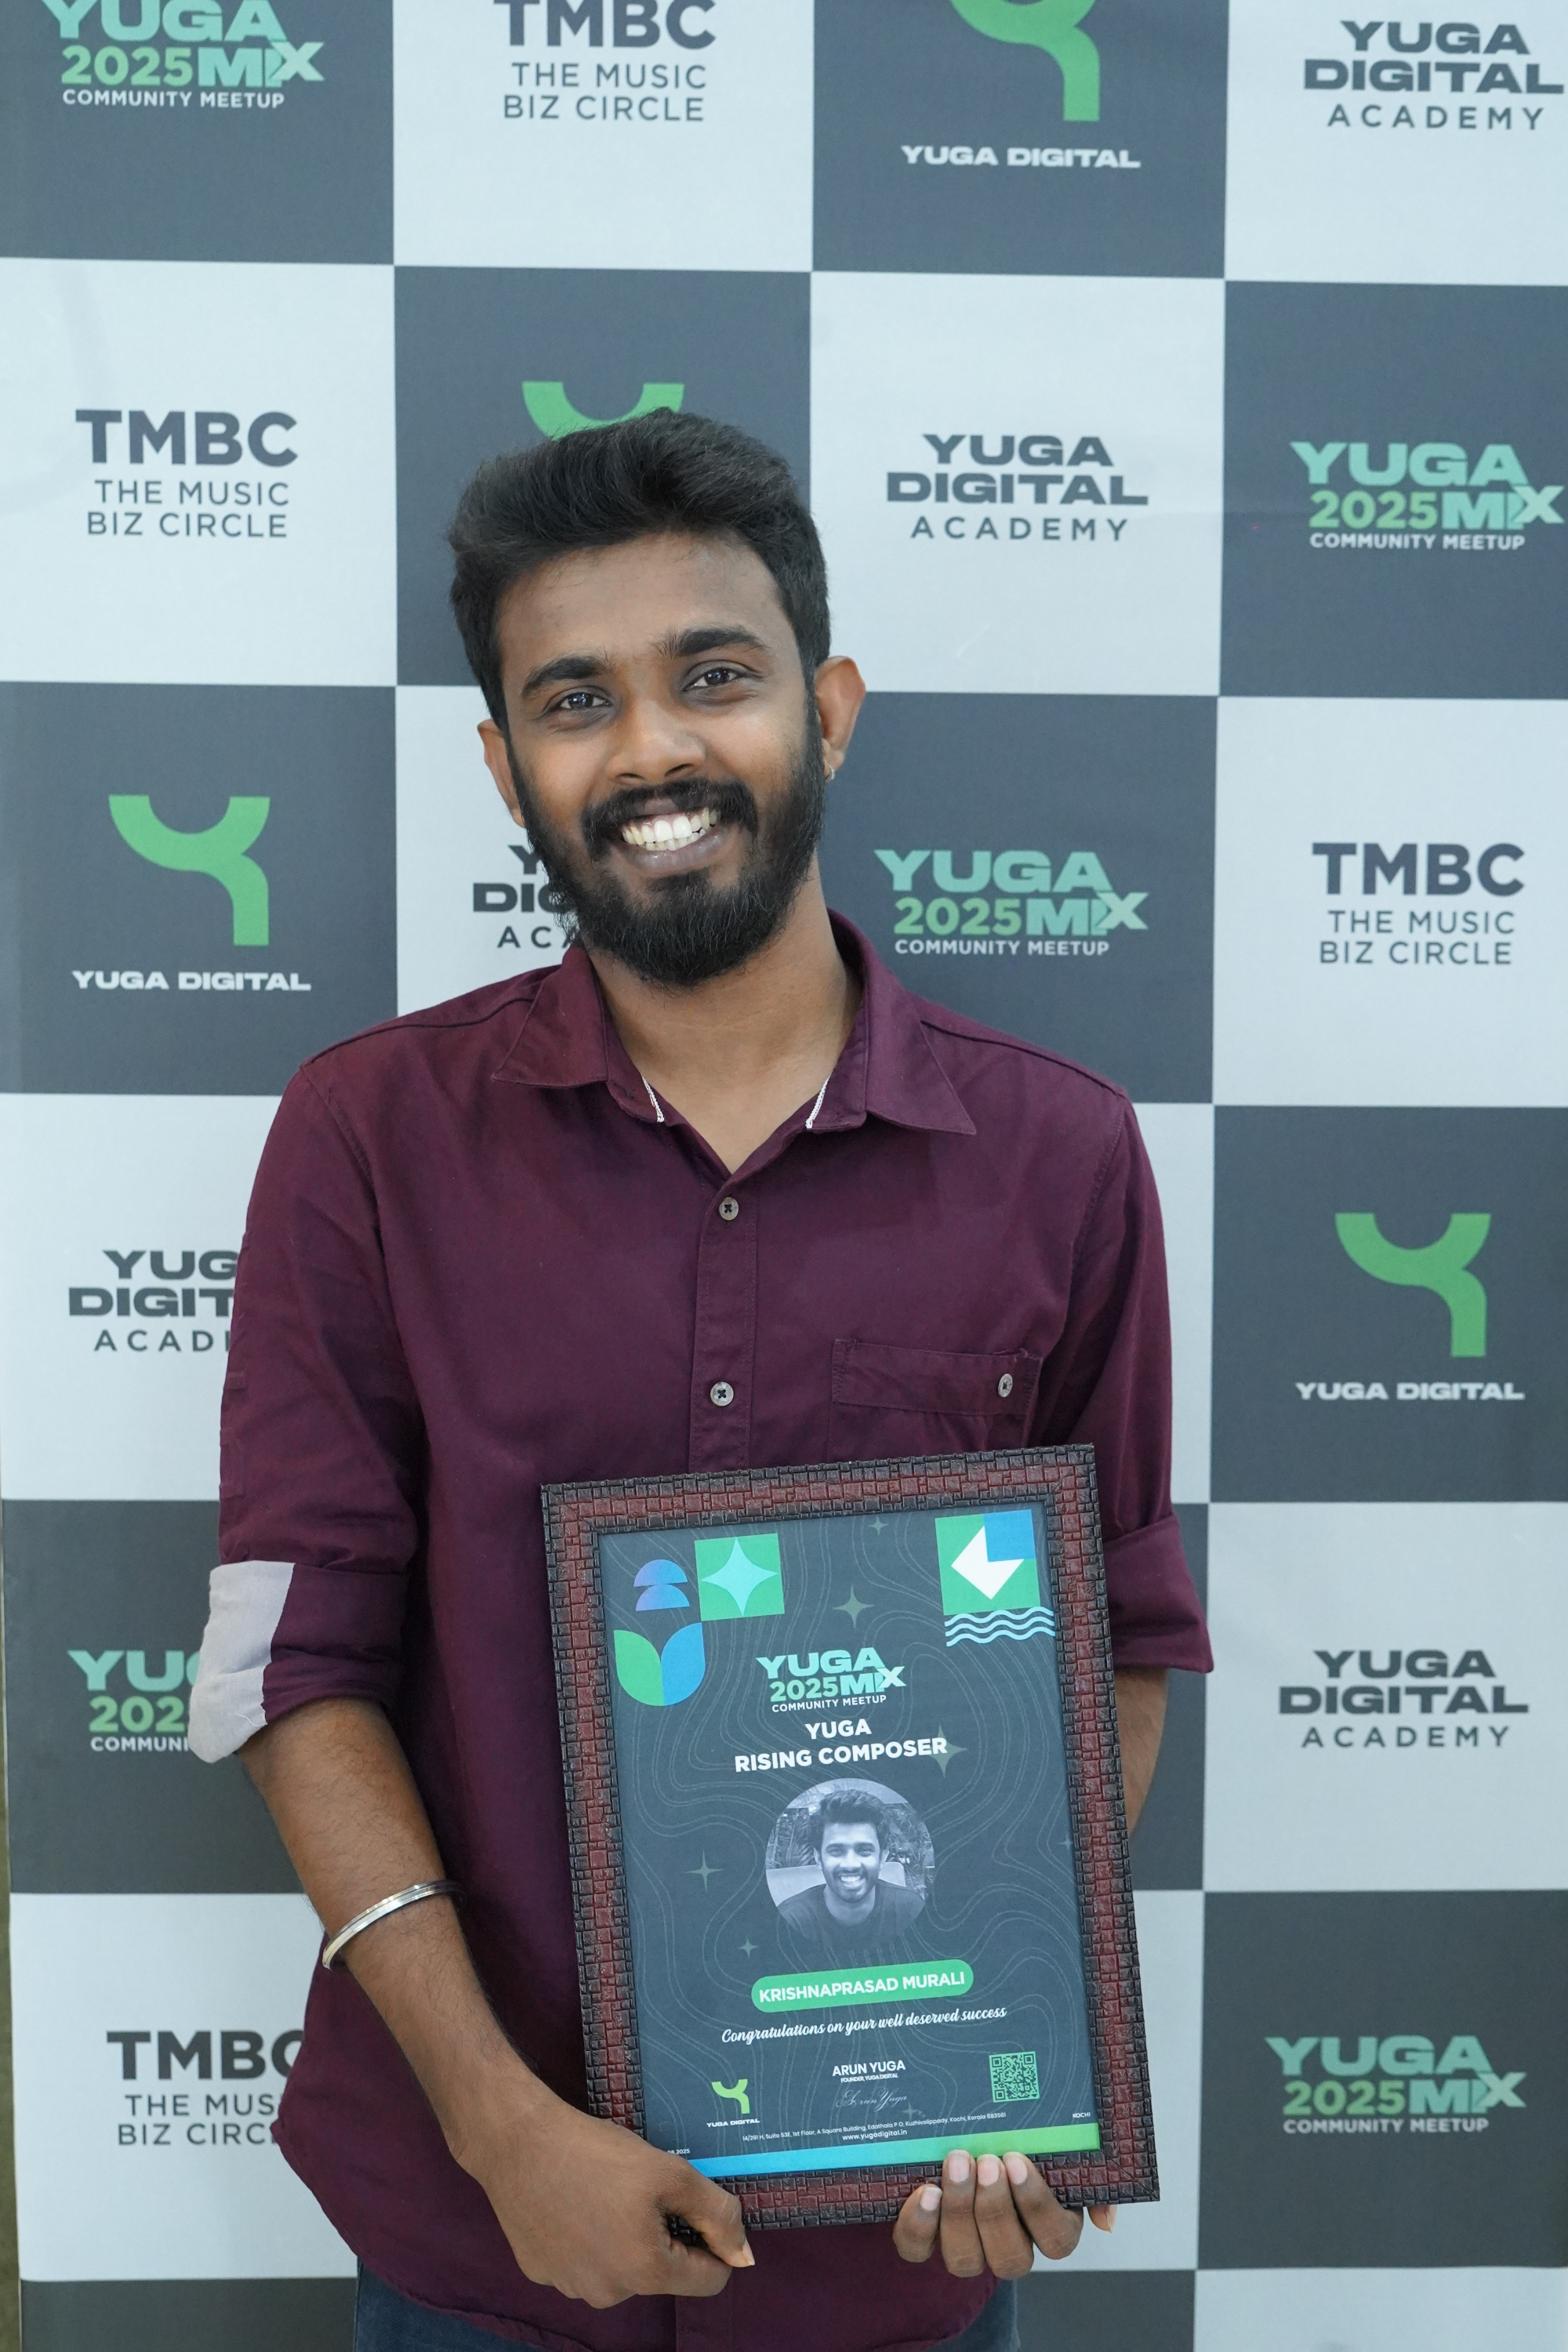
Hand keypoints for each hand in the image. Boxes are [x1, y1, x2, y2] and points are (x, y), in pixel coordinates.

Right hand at [454, 2078, 752, 2307]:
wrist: (517, 2141)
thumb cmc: (596, 2154)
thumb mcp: (670, 2172)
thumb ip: (717, 2214)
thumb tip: (745, 2256)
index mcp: (646, 2273)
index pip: (708, 2280)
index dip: (713, 2242)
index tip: (695, 2207)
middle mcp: (609, 2293)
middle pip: (662, 2272)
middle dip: (663, 2234)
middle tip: (641, 2188)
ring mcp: (570, 2286)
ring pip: (621, 2267)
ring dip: (624, 2237)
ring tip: (603, 2191)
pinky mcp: (541, 2271)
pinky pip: (582, 2260)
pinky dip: (587, 2236)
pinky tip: (574, 2200)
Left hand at [892, 2149, 1113, 2275]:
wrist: (972, 2132)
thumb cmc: (1022, 2140)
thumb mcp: (1062, 2150)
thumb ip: (1091, 2180)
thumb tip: (1106, 2223)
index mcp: (1049, 2226)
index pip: (1055, 2240)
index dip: (1036, 2206)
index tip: (1018, 2162)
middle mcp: (1010, 2246)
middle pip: (1009, 2257)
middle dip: (995, 2209)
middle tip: (986, 2160)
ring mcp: (967, 2247)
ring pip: (965, 2260)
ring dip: (959, 2213)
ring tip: (956, 2164)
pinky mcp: (927, 2239)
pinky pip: (918, 2250)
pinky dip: (919, 2225)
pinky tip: (925, 2192)